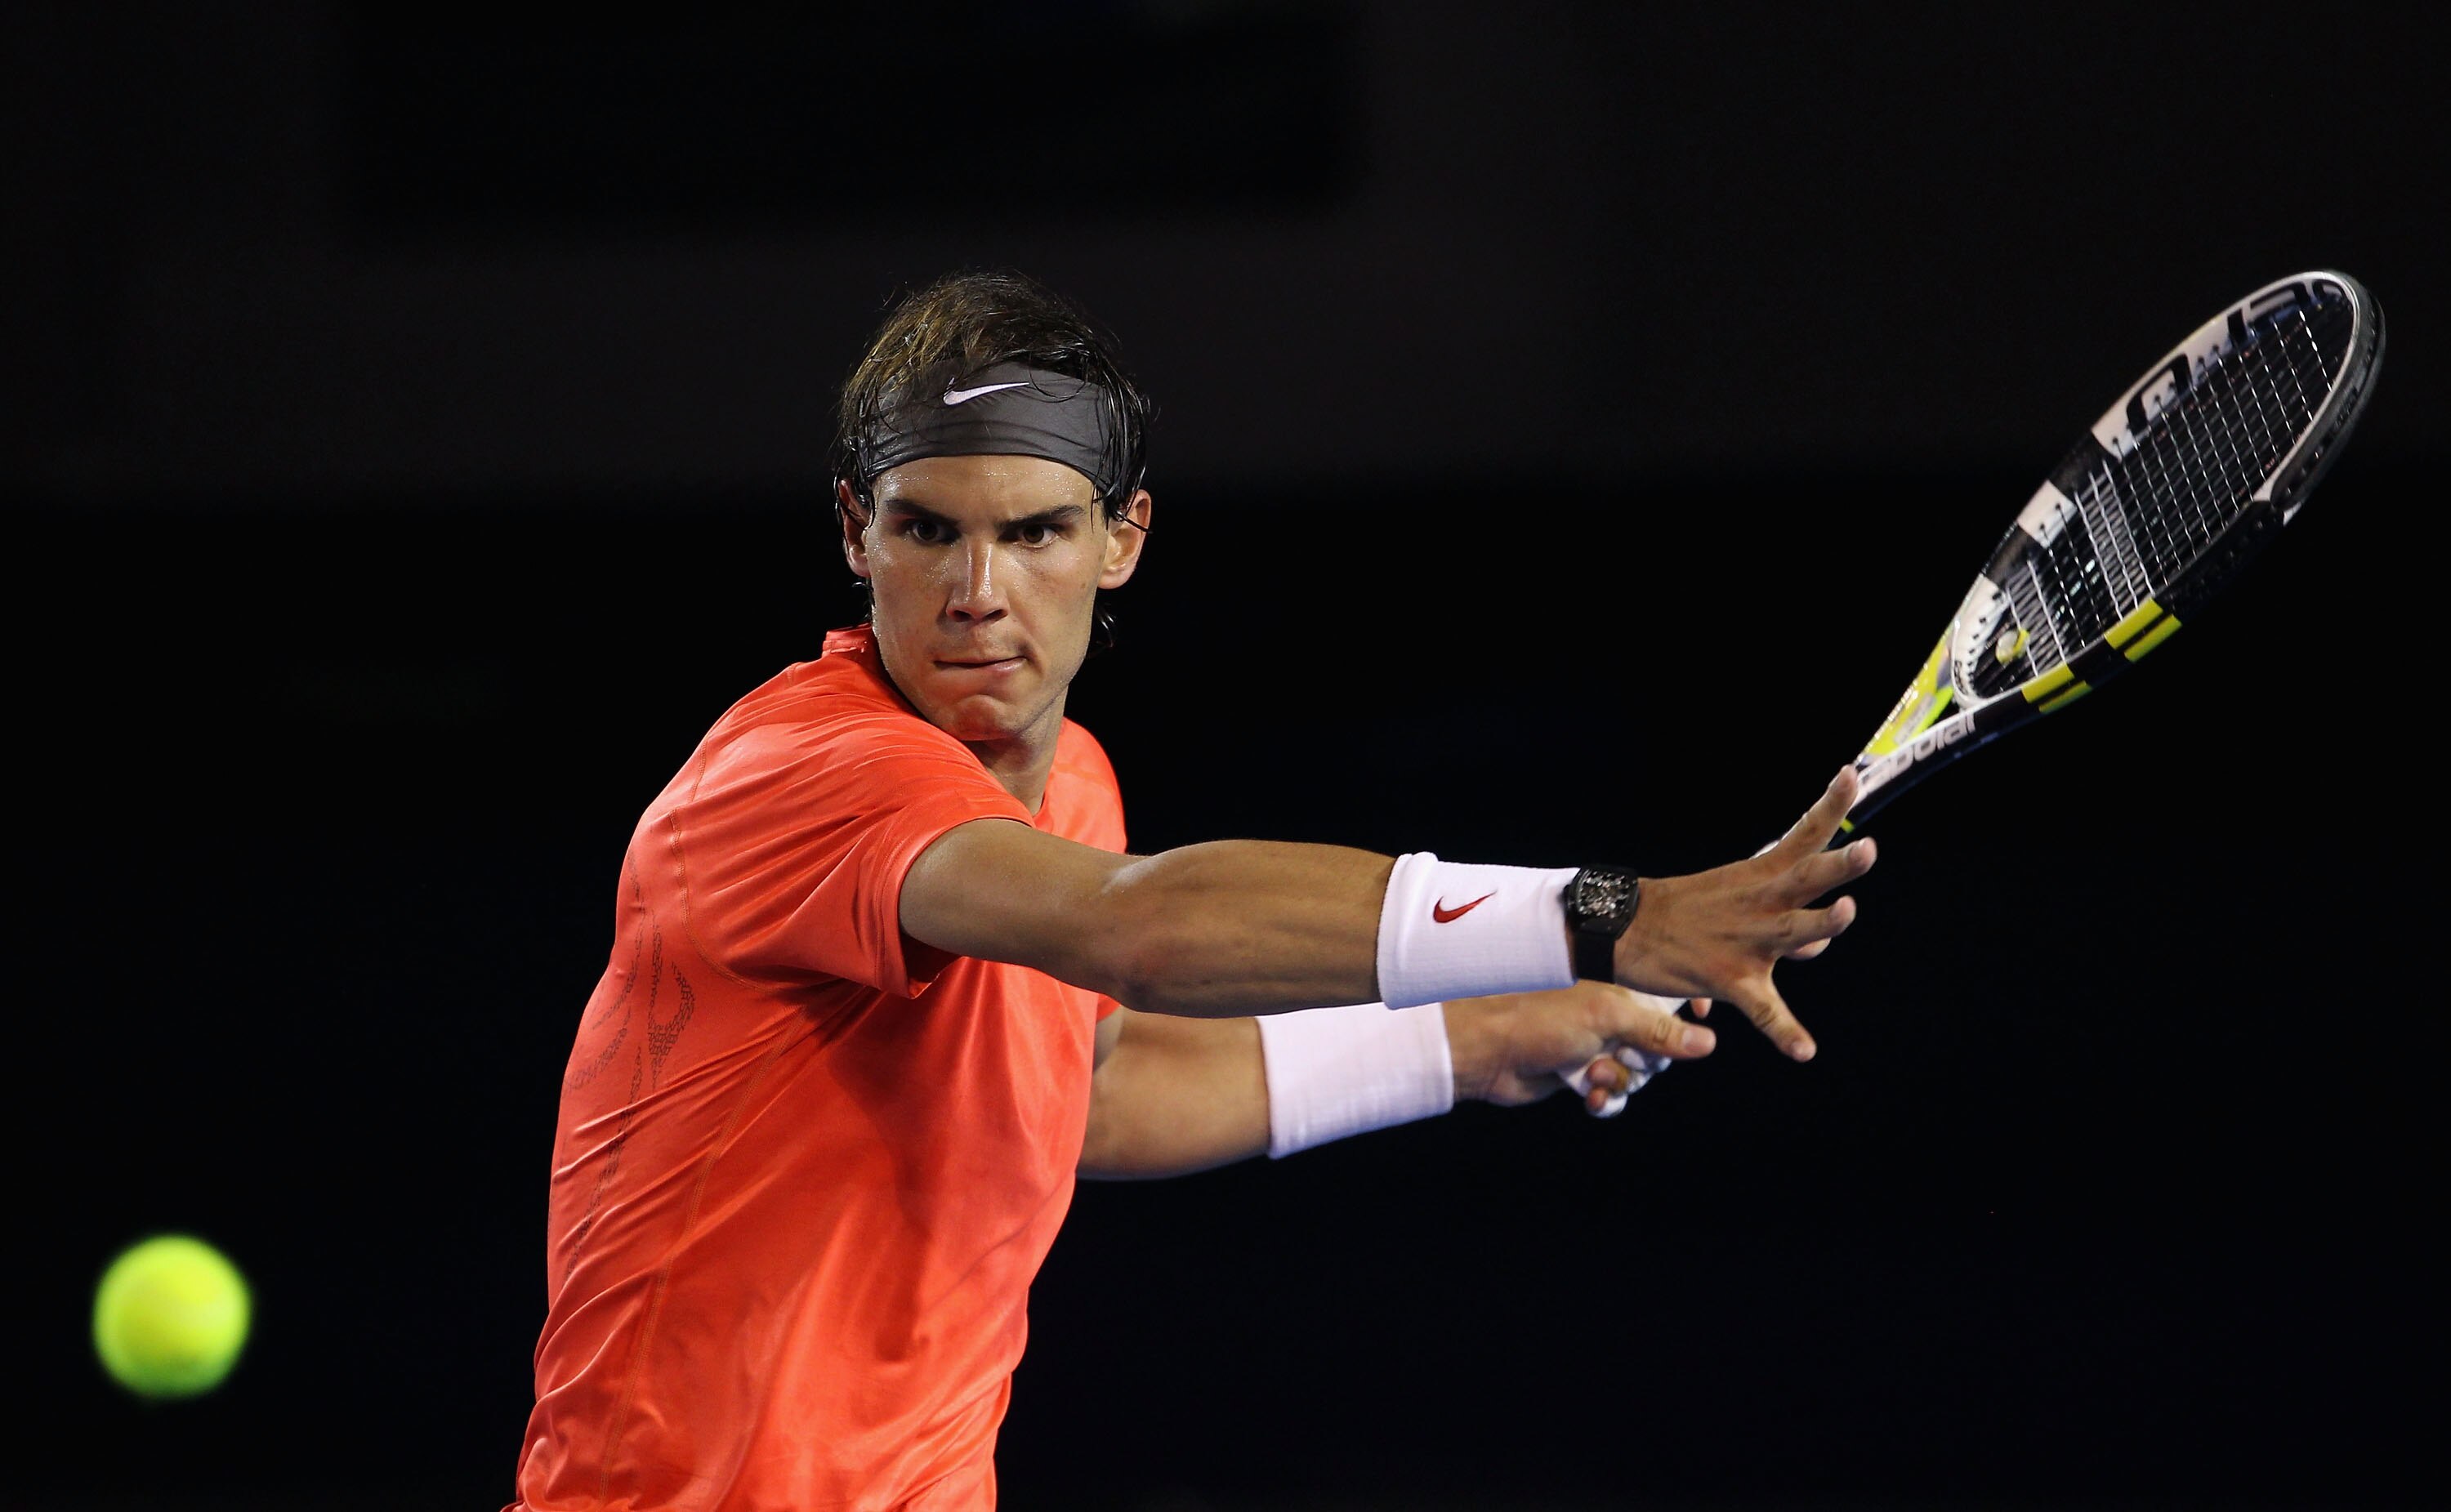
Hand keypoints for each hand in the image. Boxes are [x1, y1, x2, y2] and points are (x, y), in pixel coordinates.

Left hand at [1447, 981, 1716, 1108]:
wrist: (1485, 1050)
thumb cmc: (1539, 1018)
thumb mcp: (1606, 1017)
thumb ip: (1658, 1029)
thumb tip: (1709, 1041)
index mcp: (1617, 985)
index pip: (1667, 991)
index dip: (1688, 1005)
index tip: (1705, 1015)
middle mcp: (1609, 1012)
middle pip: (1660, 1044)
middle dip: (1646, 1058)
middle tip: (1623, 1056)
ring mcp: (1593, 1043)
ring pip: (1637, 1072)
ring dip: (1621, 1080)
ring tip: (1593, 1077)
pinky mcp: (1579, 1072)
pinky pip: (1614, 1093)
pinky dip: (1607, 1099)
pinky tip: (1593, 1098)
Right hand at [1611, 766, 1875, 1061]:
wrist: (1622, 929)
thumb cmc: (1682, 912)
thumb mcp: (1731, 896)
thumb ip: (1783, 918)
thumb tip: (1816, 946)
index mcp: (1758, 876)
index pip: (1802, 835)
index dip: (1829, 806)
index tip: (1851, 775)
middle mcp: (1759, 903)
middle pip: (1808, 878)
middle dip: (1839, 864)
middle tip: (1867, 848)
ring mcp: (1747, 941)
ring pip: (1795, 931)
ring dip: (1824, 922)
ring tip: (1846, 910)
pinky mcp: (1729, 979)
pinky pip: (1764, 1011)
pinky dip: (1785, 1032)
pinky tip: (1804, 1051)